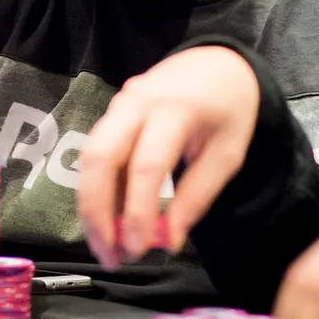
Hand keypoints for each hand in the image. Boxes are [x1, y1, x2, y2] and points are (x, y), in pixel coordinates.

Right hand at [76, 45, 259, 268]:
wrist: (217, 62)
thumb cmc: (229, 109)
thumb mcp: (228, 153)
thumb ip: (198, 196)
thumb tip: (169, 241)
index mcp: (176, 108)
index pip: (147, 165)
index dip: (138, 211)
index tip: (139, 250)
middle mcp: (138, 101)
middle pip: (100, 157)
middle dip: (97, 212)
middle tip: (110, 256)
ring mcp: (119, 104)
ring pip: (89, 157)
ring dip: (90, 206)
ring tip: (106, 248)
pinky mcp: (111, 113)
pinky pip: (94, 153)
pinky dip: (97, 191)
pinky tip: (108, 221)